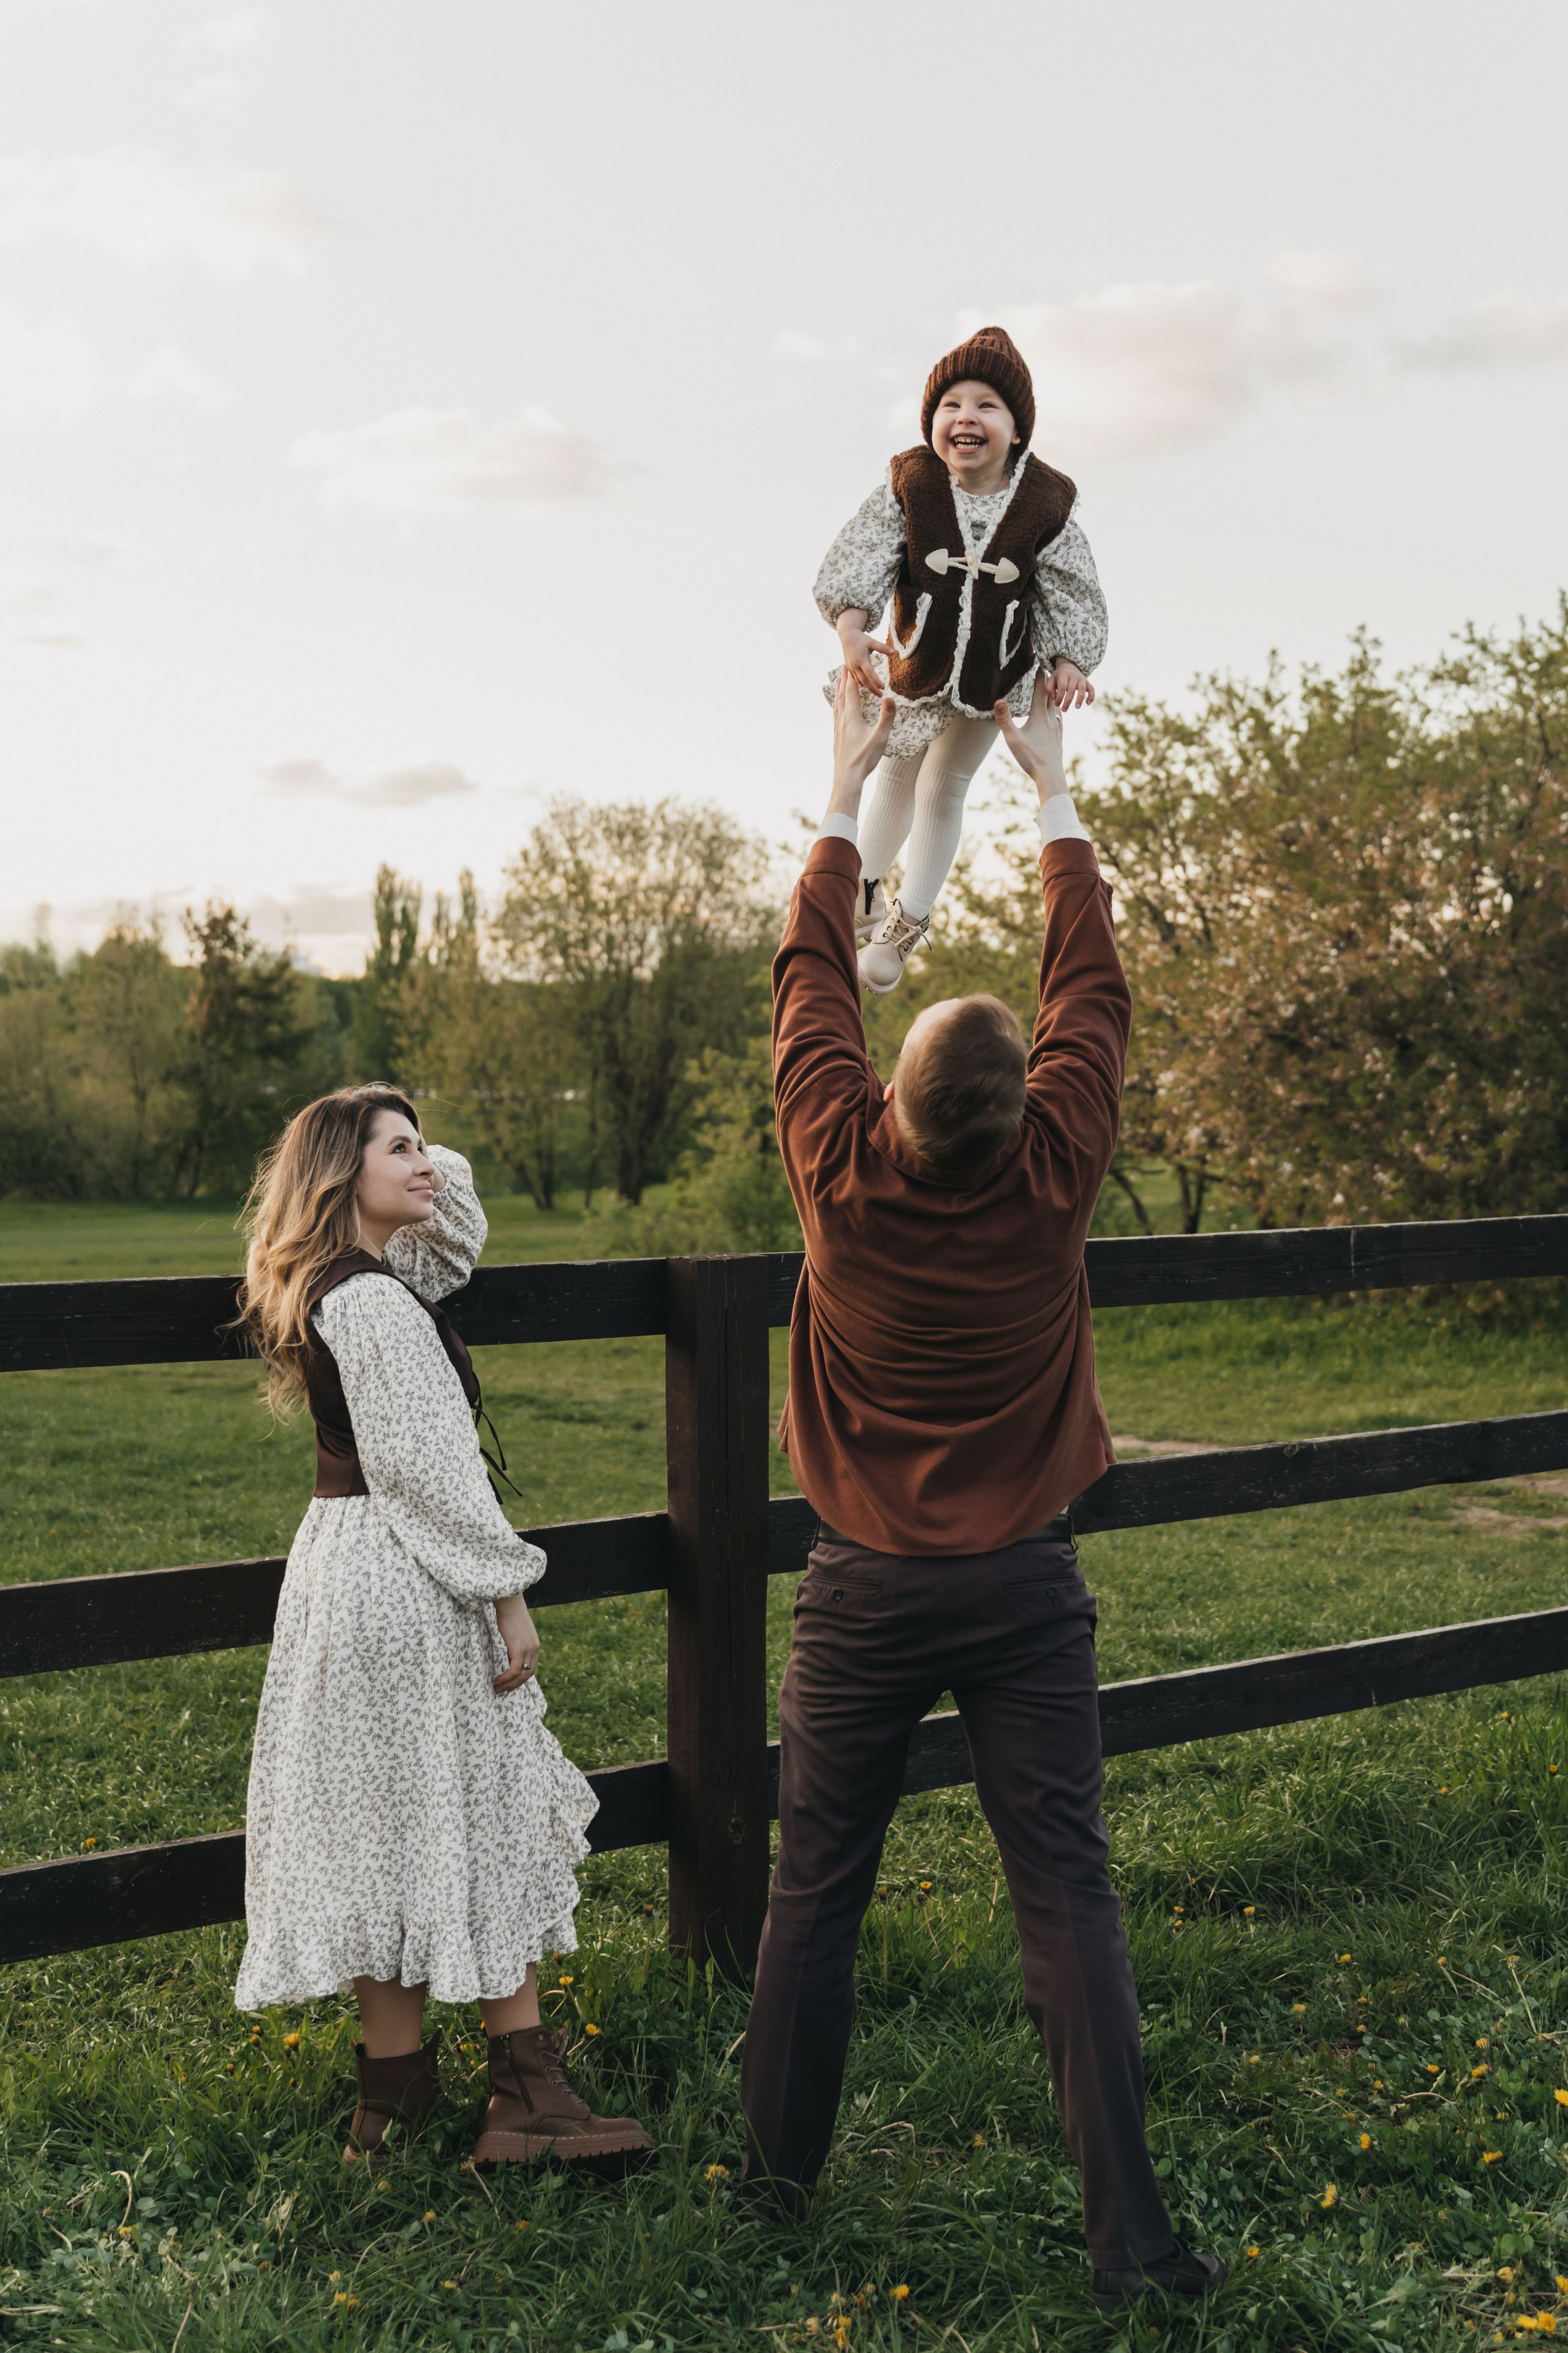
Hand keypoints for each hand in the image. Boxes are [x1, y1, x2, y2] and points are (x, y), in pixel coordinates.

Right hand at [492, 1593, 539, 1693]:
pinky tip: (497, 1680)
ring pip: (520, 1675)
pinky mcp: (519, 1649)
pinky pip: (514, 1670)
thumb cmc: (509, 1615)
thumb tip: (509, 1652)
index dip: (520, 1680)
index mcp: (535, 1646)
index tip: (508, 1685)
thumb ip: (517, 1644)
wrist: (509, 1604)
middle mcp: (534, 1649)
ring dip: (508, 1685)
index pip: (531, 1670)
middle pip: (527, 1676)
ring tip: (496, 1688)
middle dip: (513, 1686)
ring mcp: (528, 1650)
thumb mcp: (517, 1632)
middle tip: (501, 1690)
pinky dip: (506, 1678)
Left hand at [828, 665, 895, 814]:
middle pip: (841, 696)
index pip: (850, 693)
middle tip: (842, 668)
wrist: (847, 777)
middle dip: (843, 681)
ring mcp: (838, 729)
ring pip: (836, 705)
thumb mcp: (880, 737)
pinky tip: (837, 709)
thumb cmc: (864, 758)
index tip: (848, 665)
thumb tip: (890, 697)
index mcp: (851, 717)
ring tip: (837, 683)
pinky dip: (836, 706)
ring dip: (837, 692)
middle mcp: (842, 720)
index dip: (850, 678)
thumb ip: (886, 717)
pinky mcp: (837, 737)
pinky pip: (835, 716)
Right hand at [837, 608, 894, 697]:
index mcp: (861, 659)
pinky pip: (855, 679)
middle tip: (880, 695)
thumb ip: (882, 648)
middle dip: (872, 689)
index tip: (883, 688)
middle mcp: (855, 665)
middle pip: (864, 681)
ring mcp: (851, 668)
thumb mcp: (872, 641)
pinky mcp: (849, 668)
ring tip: (876, 693)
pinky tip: (867, 687)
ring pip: (859, 681)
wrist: (847, 636)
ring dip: (867, 688)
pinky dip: (861, 684)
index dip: (876, 681)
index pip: (869, 673)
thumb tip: (894, 652)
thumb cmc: (861, 639)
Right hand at [993, 674, 1067, 799]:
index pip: (1040, 691)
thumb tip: (997, 700)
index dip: (1039, 677)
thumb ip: (1005, 719)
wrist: (1051, 775)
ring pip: (1056, 707)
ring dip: (1054, 695)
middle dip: (1048, 682)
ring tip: (1053, 689)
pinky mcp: (1058, 738)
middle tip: (1047, 670)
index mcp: (1038, 716)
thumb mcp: (1013, 738)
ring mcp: (1056, 728)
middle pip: (1050, 695)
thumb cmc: (1031, 758)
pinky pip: (1059, 719)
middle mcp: (1050, 719)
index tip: (1039, 664)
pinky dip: (1058, 711)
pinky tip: (1058, 714)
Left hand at [1049, 658, 1093, 710]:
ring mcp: (1081, 678)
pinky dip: (1091, 696)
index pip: (1062, 687)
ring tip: (1077, 707)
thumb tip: (1054, 698)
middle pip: (1071, 689)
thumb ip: (1049, 688)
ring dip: (1080, 699)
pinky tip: (1088, 703)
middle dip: (1067, 701)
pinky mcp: (1087, 682)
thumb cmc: (1059, 677)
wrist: (1069, 666)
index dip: (1059, 697)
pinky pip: (1091, 689)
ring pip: (1082, 689)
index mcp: (1064, 674)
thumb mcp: (1051, 679)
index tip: (1057, 704)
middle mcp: (1074, 675)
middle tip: (1064, 710)